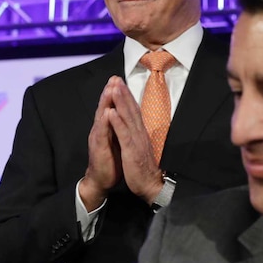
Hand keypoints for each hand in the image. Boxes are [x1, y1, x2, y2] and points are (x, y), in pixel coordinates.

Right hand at [80, 77, 122, 209]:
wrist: (100, 180)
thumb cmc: (109, 160)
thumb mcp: (115, 140)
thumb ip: (116, 127)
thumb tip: (121, 115)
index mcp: (107, 127)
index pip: (111, 107)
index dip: (115, 94)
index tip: (120, 79)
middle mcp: (100, 130)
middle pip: (105, 107)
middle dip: (109, 92)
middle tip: (114, 77)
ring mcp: (98, 138)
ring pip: (102, 116)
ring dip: (105, 102)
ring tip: (110, 89)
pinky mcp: (98, 148)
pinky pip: (102, 133)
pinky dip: (104, 122)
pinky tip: (106, 113)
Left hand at [107, 77, 164, 203]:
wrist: (151, 185)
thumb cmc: (144, 168)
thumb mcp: (140, 148)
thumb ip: (138, 135)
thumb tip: (136, 125)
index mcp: (140, 133)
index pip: (133, 111)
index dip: (127, 97)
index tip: (120, 83)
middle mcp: (139, 133)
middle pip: (131, 109)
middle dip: (124, 93)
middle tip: (116, 78)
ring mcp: (136, 141)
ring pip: (127, 118)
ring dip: (121, 102)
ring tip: (114, 87)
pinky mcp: (131, 151)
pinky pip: (123, 134)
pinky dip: (117, 123)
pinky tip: (111, 112)